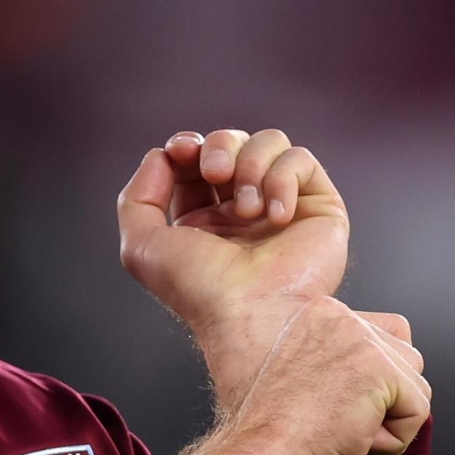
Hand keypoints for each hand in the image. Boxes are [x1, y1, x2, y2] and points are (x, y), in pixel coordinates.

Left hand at [117, 129, 349, 407]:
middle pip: (230, 142)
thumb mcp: (141, 246)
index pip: (194, 161)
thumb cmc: (201, 288)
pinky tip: (276, 218)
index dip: (186, 146)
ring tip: (247, 208)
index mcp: (203, 221)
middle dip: (218, 147)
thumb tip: (162, 155)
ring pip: (269, 142)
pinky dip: (282, 181)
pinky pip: (300, 160)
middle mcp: (243, 212)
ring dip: (250, 164)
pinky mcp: (318, 206)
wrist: (254, 311)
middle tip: (215, 173)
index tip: (181, 150)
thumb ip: (137, 197)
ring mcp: (281, 207)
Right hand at [226, 298, 430, 454]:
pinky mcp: (380, 372)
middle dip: (385, 399)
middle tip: (337, 419)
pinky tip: (355, 440)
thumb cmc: (271, 433)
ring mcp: (361, 341)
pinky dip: (394, 440)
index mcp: (318, 313)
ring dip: (389, 418)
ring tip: (345, 429)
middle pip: (406, 358)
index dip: (373, 381)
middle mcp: (340, 317)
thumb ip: (338, 362)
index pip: (383, 334)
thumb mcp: (303, 376)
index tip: (334, 403)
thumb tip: (381, 381)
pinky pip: (418, 411)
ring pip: (416, 385)